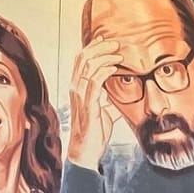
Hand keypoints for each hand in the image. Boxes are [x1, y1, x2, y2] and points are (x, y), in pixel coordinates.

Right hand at [66, 40, 125, 169]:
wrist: (86, 151)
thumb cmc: (94, 132)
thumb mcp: (104, 112)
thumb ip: (107, 102)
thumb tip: (116, 97)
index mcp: (78, 88)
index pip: (81, 61)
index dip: (93, 47)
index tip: (106, 41)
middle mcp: (75, 89)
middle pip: (83, 58)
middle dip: (100, 47)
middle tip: (116, 44)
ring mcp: (80, 96)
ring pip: (88, 67)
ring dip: (104, 57)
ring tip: (118, 54)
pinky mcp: (88, 105)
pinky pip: (94, 83)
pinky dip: (104, 72)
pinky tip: (114, 68)